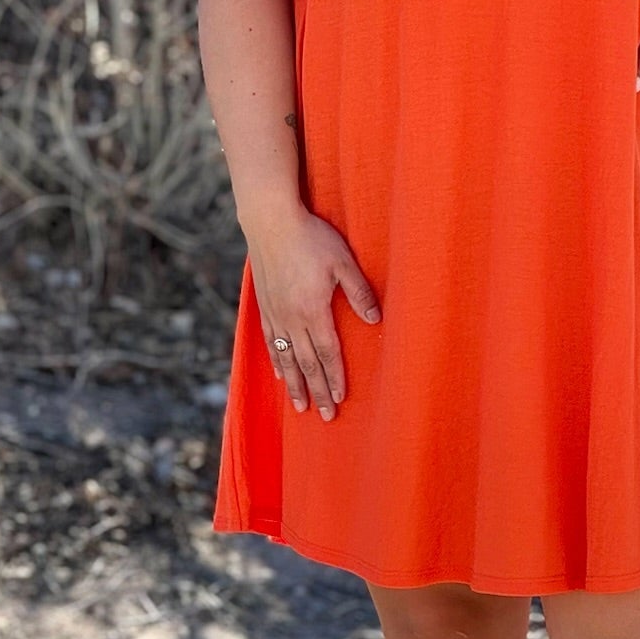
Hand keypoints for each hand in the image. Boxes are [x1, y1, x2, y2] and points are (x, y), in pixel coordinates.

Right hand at [241, 205, 381, 418]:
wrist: (270, 222)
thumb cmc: (311, 238)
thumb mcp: (343, 262)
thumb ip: (359, 292)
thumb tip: (375, 320)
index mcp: (313, 311)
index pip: (328, 353)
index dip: (335, 378)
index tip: (340, 399)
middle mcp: (291, 319)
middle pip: (306, 363)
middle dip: (317, 391)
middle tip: (325, 416)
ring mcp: (275, 313)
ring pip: (285, 358)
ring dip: (295, 384)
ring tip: (300, 406)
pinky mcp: (264, 305)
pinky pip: (270, 342)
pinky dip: (276, 362)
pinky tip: (280, 373)